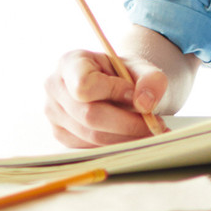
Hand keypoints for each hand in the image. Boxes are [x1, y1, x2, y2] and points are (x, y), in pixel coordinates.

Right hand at [44, 49, 169, 146]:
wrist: (117, 86)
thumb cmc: (126, 74)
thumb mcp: (143, 68)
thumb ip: (150, 79)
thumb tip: (145, 104)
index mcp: (70, 63)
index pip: (84, 85)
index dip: (114, 92)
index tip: (137, 95)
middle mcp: (55, 88)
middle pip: (90, 115)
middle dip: (127, 123)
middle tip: (156, 125)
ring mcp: (54, 114)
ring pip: (92, 135)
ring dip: (125, 137)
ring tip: (150, 131)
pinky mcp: (62, 135)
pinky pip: (90, 147)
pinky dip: (116, 145)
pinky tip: (133, 137)